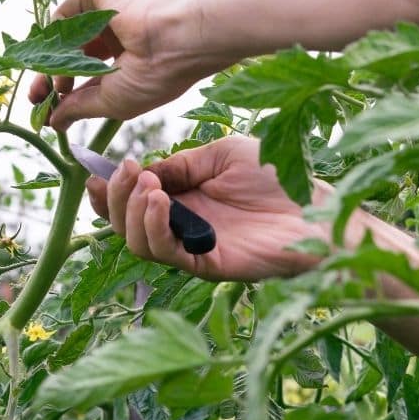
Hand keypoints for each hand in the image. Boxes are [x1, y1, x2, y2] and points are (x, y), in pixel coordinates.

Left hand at [28, 0, 219, 130]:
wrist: (174, 37)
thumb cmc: (154, 75)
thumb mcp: (112, 103)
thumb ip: (79, 109)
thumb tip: (55, 123)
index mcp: (128, 61)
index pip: (87, 78)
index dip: (66, 95)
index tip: (47, 112)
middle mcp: (117, 36)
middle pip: (72, 57)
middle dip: (51, 79)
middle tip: (37, 97)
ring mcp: (107, 14)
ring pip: (66, 38)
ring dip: (52, 63)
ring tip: (54, 83)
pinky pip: (66, 14)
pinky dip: (55, 35)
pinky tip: (57, 56)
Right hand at [86, 135, 327, 280]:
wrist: (320, 211)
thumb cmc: (279, 177)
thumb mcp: (222, 155)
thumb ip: (180, 163)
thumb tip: (142, 172)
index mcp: (183, 198)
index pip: (132, 199)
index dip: (109, 189)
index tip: (98, 170)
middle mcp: (182, 225)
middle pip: (124, 222)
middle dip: (114, 196)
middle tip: (128, 171)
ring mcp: (192, 247)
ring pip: (136, 241)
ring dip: (131, 211)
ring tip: (148, 185)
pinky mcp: (205, 264)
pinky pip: (165, 254)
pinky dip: (153, 227)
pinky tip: (161, 202)